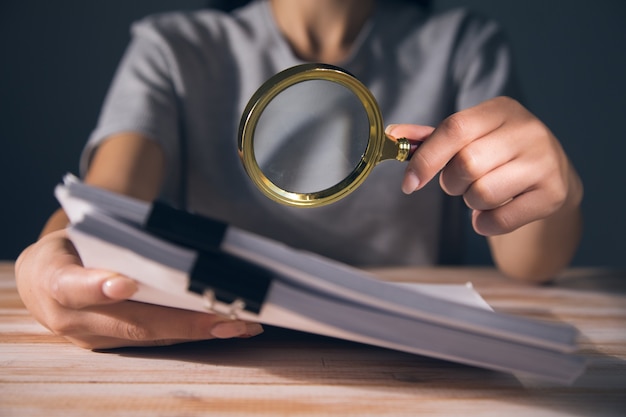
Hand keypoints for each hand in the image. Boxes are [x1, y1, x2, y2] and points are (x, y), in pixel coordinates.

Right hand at [15, 230, 262, 348]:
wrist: (40, 278)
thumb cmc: (71, 247)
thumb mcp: (80, 231)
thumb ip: (115, 236)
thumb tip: (175, 235)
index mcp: (53, 279)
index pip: (72, 285)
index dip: (99, 287)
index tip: (127, 285)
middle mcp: (69, 318)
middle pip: (129, 322)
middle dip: (182, 322)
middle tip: (225, 317)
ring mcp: (91, 338)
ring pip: (149, 337)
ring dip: (198, 332)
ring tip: (241, 323)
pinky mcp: (111, 347)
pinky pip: (155, 341)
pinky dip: (192, 333)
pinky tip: (229, 327)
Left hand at [387, 96, 582, 235]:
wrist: (552, 176)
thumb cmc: (498, 154)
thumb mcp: (470, 137)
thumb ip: (431, 138)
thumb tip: (393, 134)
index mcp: (500, 109)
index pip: (455, 129)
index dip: (426, 158)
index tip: (409, 183)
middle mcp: (527, 130)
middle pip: (466, 165)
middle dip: (452, 183)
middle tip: (460, 183)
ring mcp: (545, 161)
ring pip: (482, 193)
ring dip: (470, 202)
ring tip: (482, 193)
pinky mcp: (553, 193)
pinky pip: (500, 220)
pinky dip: (486, 224)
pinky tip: (494, 211)